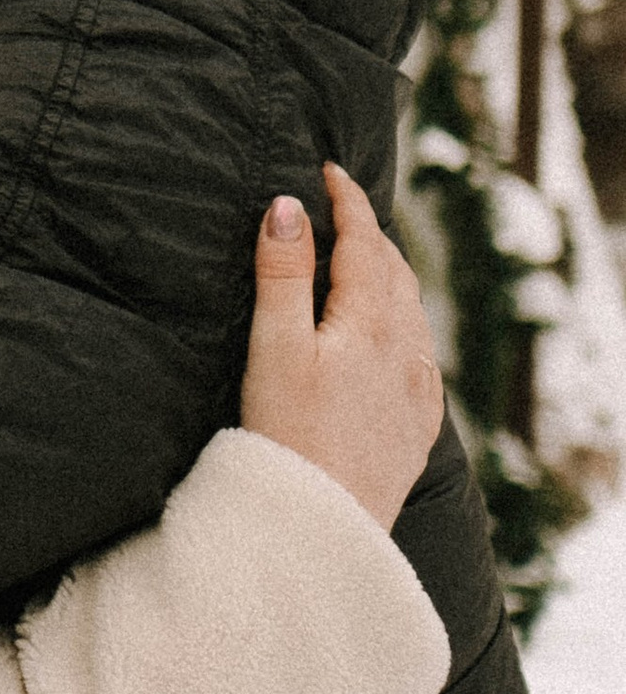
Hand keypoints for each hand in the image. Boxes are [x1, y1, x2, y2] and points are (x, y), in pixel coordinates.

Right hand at [240, 162, 443, 529]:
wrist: (322, 525)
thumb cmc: (287, 436)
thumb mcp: (273, 346)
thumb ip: (282, 273)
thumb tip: (288, 205)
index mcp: (370, 323)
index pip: (365, 242)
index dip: (348, 200)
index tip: (331, 168)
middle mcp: (405, 352)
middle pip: (395, 274)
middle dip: (371, 236)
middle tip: (343, 211)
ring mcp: (417, 391)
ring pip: (412, 315)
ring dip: (390, 278)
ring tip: (365, 263)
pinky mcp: (417, 426)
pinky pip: (420, 359)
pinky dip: (404, 328)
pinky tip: (392, 340)